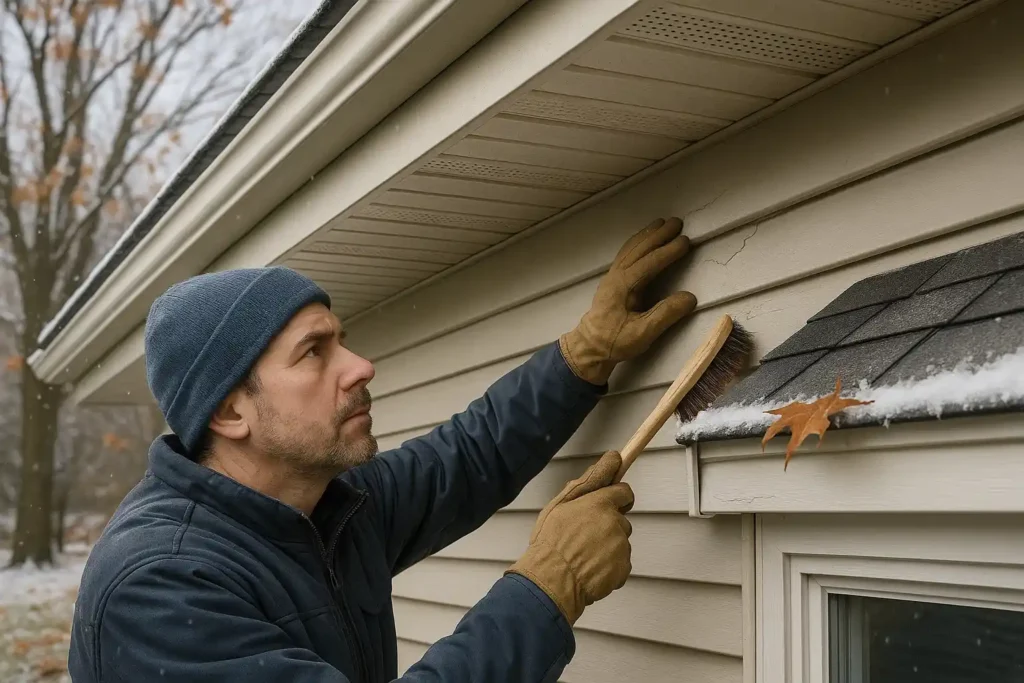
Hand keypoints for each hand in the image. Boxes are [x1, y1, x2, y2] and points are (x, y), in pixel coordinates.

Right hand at [506, 451, 633, 624]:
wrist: (552, 582)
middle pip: (620, 519)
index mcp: (600, 504)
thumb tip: (612, 459)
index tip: (609, 501)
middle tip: (584, 536)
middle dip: (607, 524)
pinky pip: (620, 562)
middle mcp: (615, 523)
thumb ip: (588, 481)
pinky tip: (589, 568)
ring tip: (583, 555)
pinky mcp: (623, 568)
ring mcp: (621, 547)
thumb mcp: (560, 504)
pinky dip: (609, 566)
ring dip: (607, 546)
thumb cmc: (551, 543)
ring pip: (620, 541)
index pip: (624, 492)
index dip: (616, 496)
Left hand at [560, 217, 696, 384]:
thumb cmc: (615, 342)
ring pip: (630, 248)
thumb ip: (666, 315)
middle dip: (658, 235)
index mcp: (623, 286)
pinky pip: (626, 254)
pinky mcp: (612, 281)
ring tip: (662, 223)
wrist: (589, 347)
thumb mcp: (643, 333)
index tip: (685, 241)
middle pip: (639, 249)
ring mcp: (612, 276)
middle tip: (677, 222)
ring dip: (647, 235)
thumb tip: (690, 297)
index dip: (668, 251)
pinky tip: (644, 239)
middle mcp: (616, 276)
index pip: (650, 263)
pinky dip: (637, 242)